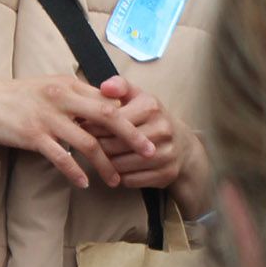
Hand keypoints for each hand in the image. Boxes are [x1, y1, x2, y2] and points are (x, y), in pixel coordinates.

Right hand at [0, 74, 157, 189]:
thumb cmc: (14, 97)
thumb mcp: (47, 88)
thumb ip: (73, 97)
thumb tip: (100, 109)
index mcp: (68, 83)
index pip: (108, 99)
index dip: (129, 117)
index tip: (145, 132)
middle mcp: (62, 97)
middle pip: (108, 116)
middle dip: (132, 136)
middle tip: (149, 153)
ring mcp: (47, 116)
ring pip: (88, 141)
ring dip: (105, 163)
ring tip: (115, 180)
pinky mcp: (32, 134)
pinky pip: (61, 156)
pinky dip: (75, 171)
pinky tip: (84, 183)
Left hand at [97, 76, 211, 212]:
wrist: (182, 145)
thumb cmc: (151, 118)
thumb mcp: (138, 97)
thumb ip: (119, 86)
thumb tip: (104, 87)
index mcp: (151, 107)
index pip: (110, 120)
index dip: (92, 125)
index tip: (82, 126)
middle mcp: (161, 130)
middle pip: (112, 145)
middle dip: (96, 146)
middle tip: (87, 144)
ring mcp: (166, 154)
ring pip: (119, 165)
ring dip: (106, 163)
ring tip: (100, 156)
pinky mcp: (166, 174)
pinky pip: (130, 180)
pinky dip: (119, 177)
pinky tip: (117, 169)